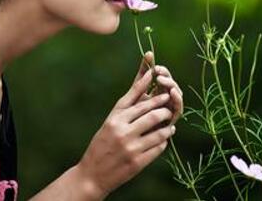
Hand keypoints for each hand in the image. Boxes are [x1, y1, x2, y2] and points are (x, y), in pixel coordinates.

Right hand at [76, 66, 175, 198]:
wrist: (91, 175)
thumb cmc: (101, 145)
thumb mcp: (109, 124)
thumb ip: (125, 110)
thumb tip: (145, 92)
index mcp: (114, 119)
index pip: (137, 100)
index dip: (152, 92)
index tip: (162, 85)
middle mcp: (122, 131)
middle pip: (152, 114)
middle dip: (164, 109)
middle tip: (169, 108)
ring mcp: (130, 147)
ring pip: (159, 131)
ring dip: (167, 127)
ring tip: (170, 124)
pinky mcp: (137, 162)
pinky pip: (158, 148)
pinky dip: (163, 141)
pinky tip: (164, 139)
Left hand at [132, 51, 183, 124]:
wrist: (126, 136)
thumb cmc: (129, 114)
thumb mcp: (135, 90)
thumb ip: (142, 73)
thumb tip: (149, 52)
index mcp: (157, 90)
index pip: (164, 77)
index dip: (162, 71)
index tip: (155, 67)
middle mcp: (165, 99)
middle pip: (171, 85)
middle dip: (167, 78)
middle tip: (159, 74)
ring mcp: (169, 109)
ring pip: (176, 95)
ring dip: (172, 86)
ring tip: (164, 81)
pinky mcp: (171, 120)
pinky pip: (178, 108)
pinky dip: (177, 99)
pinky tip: (172, 93)